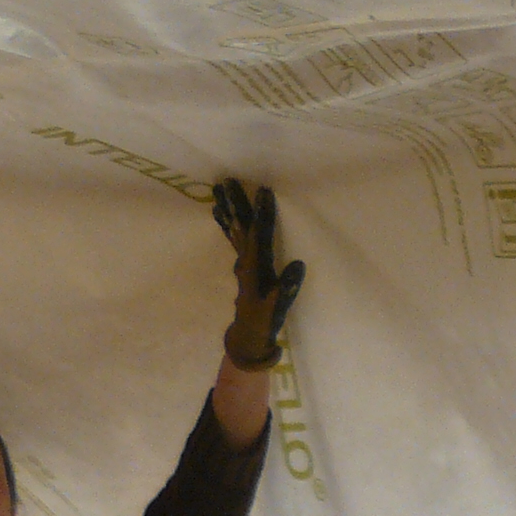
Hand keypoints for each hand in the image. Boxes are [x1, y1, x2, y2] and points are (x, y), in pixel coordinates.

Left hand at [213, 179, 305, 369]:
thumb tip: (298, 265)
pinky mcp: (242, 264)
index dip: (263, 213)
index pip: (259, 234)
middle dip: (235, 204)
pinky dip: (226, 222)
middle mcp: (245, 260)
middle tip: (226, 181)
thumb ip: (287, 288)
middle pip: (240, 226)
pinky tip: (219, 210)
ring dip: (226, 208)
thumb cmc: (265, 320)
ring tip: (217, 188)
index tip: (264, 192)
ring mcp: (242, 261)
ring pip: (233, 229)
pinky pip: (233, 238)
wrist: (247, 334)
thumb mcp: (278, 308)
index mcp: (256, 267)